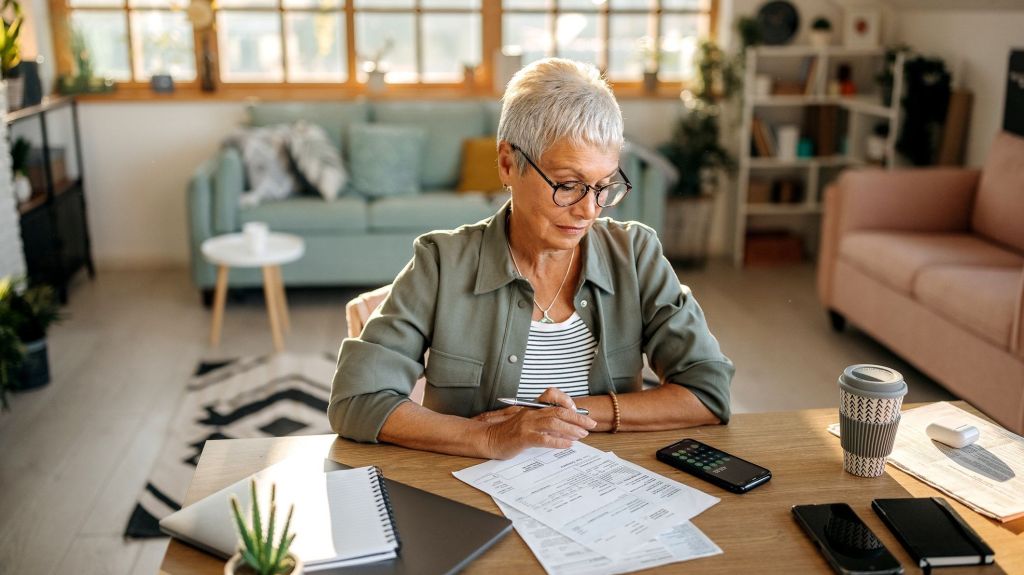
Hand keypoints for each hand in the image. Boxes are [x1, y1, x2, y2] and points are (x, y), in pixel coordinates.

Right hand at [482, 388, 596, 459]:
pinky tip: (567, 445)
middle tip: (590, 424)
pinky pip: (543, 438)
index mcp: (532, 408)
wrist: (490, 439)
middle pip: (558, 411)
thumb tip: (567, 429)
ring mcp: (526, 424)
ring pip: (553, 423)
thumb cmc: (509, 433)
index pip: (552, 396)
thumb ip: (545, 423)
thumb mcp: (528, 423)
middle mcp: (531, 413)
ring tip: (582, 435)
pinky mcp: (523, 437)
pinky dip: (558, 442)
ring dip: (570, 429)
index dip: (567, 402)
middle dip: (577, 418)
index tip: (578, 411)